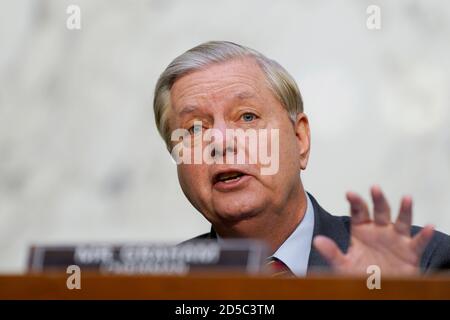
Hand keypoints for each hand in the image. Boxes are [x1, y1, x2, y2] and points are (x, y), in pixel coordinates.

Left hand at [313, 185, 434, 275]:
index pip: (358, 211)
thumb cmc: (360, 274)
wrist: (377, 289)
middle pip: (379, 211)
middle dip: (378, 199)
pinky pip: (418, 242)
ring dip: (404, 210)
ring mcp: (395, 239)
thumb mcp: (343, 265)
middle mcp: (379, 230)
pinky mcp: (410, 252)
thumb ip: (332, 252)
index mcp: (361, 229)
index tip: (350, 193)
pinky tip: (428, 226)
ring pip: (401, 221)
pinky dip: (424, 235)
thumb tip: (316, 240)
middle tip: (374, 188)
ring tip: (407, 198)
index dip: (355, 201)